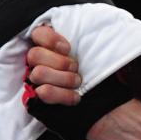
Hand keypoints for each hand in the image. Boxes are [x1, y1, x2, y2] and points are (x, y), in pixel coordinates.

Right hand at [26, 24, 140, 139]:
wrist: (106, 110)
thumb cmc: (99, 84)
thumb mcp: (93, 59)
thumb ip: (80, 45)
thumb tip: (82, 29)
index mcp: (52, 51)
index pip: (38, 34)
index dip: (50, 39)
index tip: (68, 48)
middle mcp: (41, 66)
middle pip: (34, 55)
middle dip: (60, 62)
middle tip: (76, 70)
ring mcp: (36, 85)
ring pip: (38, 73)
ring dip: (63, 78)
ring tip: (77, 84)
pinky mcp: (37, 103)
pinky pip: (42, 92)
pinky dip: (60, 95)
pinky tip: (74, 98)